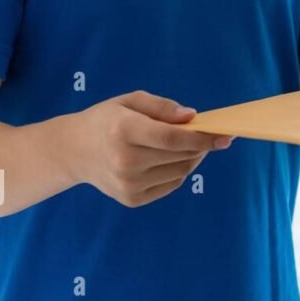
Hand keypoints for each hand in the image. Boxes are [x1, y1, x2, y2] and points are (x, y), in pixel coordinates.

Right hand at [64, 90, 232, 207]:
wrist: (74, 151)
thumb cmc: (108, 120)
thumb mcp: (131, 101)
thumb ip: (163, 107)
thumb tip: (192, 116)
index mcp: (124, 131)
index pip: (173, 139)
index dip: (202, 138)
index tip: (225, 136)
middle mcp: (125, 161)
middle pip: (181, 156)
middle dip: (201, 146)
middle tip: (209, 136)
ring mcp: (127, 184)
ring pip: (181, 172)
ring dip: (193, 158)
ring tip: (187, 145)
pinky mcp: (132, 199)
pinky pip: (171, 184)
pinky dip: (178, 171)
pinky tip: (168, 159)